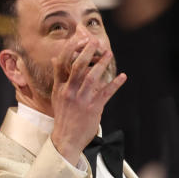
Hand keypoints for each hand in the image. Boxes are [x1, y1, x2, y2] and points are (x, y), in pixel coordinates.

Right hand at [49, 39, 126, 164]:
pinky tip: (122, 76)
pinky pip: (106, 93)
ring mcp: (81, 100)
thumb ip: (59, 77)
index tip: (80, 39)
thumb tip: (56, 59)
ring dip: (102, 64)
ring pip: (92, 78)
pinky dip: (115, 84)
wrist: (66, 138)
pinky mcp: (93, 108)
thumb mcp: (57, 95)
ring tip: (109, 54)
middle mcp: (69, 91)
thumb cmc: (63, 115)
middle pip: (77, 67)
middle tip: (96, 41)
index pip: (63, 63)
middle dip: (87, 52)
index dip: (71, 49)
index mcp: (60, 87)